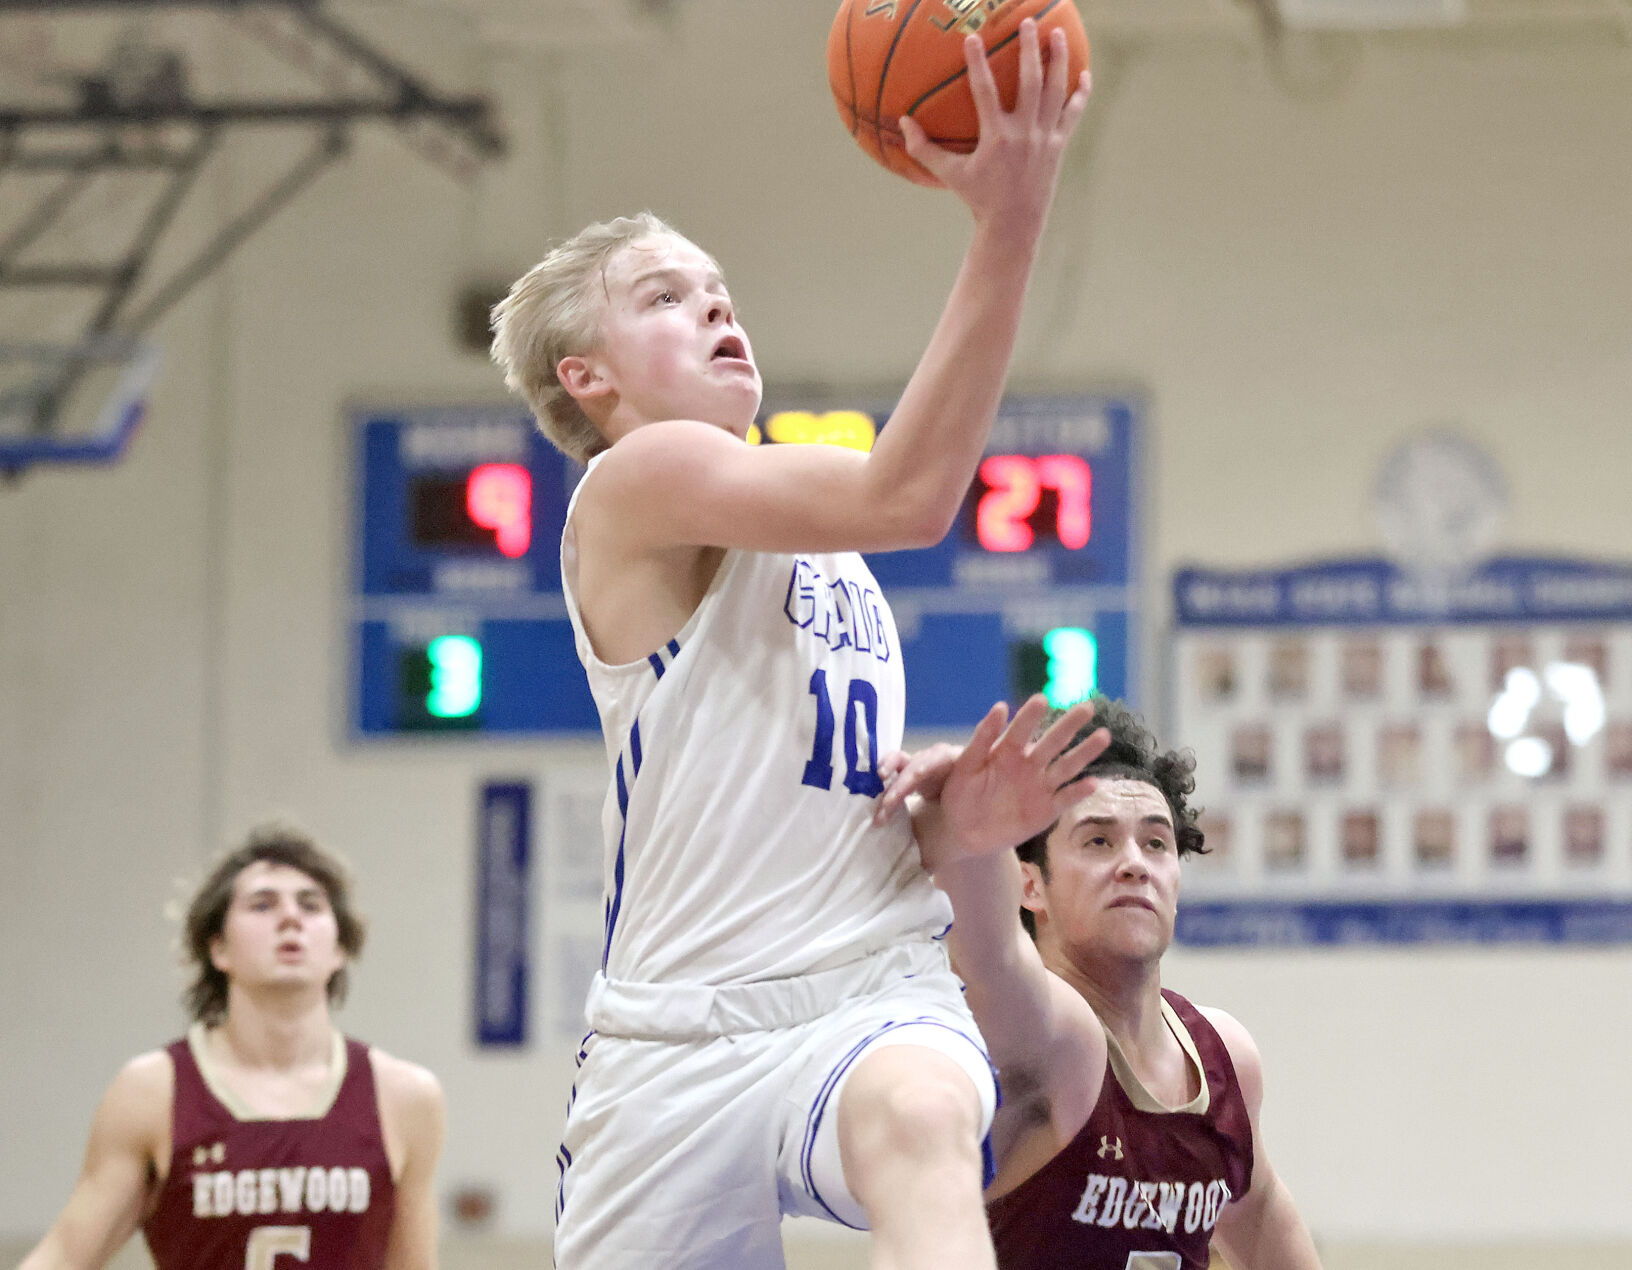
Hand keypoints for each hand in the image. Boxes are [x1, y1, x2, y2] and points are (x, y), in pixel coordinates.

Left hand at [886, 695, 1109, 863]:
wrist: (962, 831)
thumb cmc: (960, 793)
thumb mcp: (966, 765)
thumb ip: (982, 738)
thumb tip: (999, 706)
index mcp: (1007, 751)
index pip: (1021, 730)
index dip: (1030, 716)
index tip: (1040, 699)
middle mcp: (1028, 765)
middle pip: (1052, 742)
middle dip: (1069, 725)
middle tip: (1088, 707)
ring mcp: (1040, 787)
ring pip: (1066, 766)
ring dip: (1084, 752)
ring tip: (1103, 735)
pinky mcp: (1046, 810)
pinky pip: (1065, 799)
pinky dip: (1078, 792)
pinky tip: (1093, 783)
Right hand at [901, 20, 1091, 230]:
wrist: (1014, 225)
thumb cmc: (978, 198)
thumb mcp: (949, 174)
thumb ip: (923, 149)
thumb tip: (904, 122)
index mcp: (996, 138)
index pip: (984, 91)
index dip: (977, 63)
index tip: (972, 38)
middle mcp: (1023, 134)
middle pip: (1029, 81)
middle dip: (1029, 48)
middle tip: (1028, 21)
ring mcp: (1044, 138)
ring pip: (1055, 92)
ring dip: (1058, 60)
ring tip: (1058, 33)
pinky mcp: (1059, 145)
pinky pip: (1073, 113)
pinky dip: (1080, 93)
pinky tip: (1084, 73)